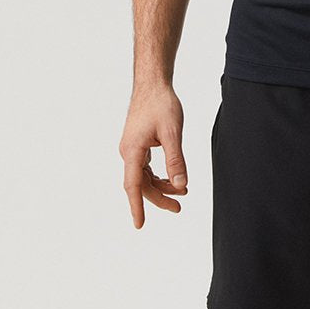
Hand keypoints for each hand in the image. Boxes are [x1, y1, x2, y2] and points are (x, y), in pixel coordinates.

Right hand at [119, 83, 188, 227]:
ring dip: (161, 186)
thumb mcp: (173, 132)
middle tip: (179, 208)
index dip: (137, 206)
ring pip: (144, 176)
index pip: (134, 186)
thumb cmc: (161, 104)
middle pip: (141, 184)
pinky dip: (158, 175)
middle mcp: (128, 152)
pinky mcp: (137, 144)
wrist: (152, 84)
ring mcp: (131, 148)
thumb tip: (180, 184)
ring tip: (181, 192)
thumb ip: (176, 160)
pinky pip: (145, 167)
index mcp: (132, 151)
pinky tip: (171, 178)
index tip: (140, 224)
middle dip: (160, 197)